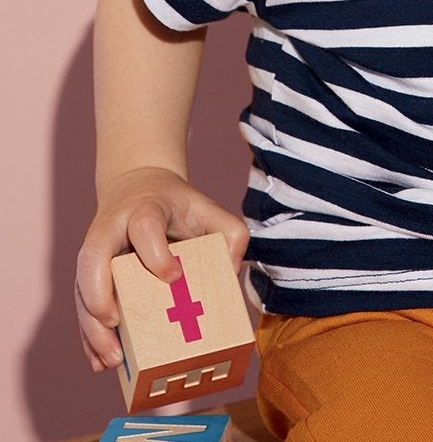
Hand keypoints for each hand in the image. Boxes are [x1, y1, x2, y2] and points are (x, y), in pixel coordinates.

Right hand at [75, 167, 248, 372]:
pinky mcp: (89, 274)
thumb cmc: (178, 207)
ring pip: (82, 288)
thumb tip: (232, 272)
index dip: (155, 252)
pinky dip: (89, 337)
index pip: (144, 226)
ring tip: (112, 361)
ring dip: (91, 327)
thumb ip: (231, 233)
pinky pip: (83, 306)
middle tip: (116, 326)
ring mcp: (96, 252)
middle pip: (93, 257)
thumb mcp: (208, 209)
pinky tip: (99, 362)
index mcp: (144, 209)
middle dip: (100, 295)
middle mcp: (112, 229)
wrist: (139, 188)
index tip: (173, 277)